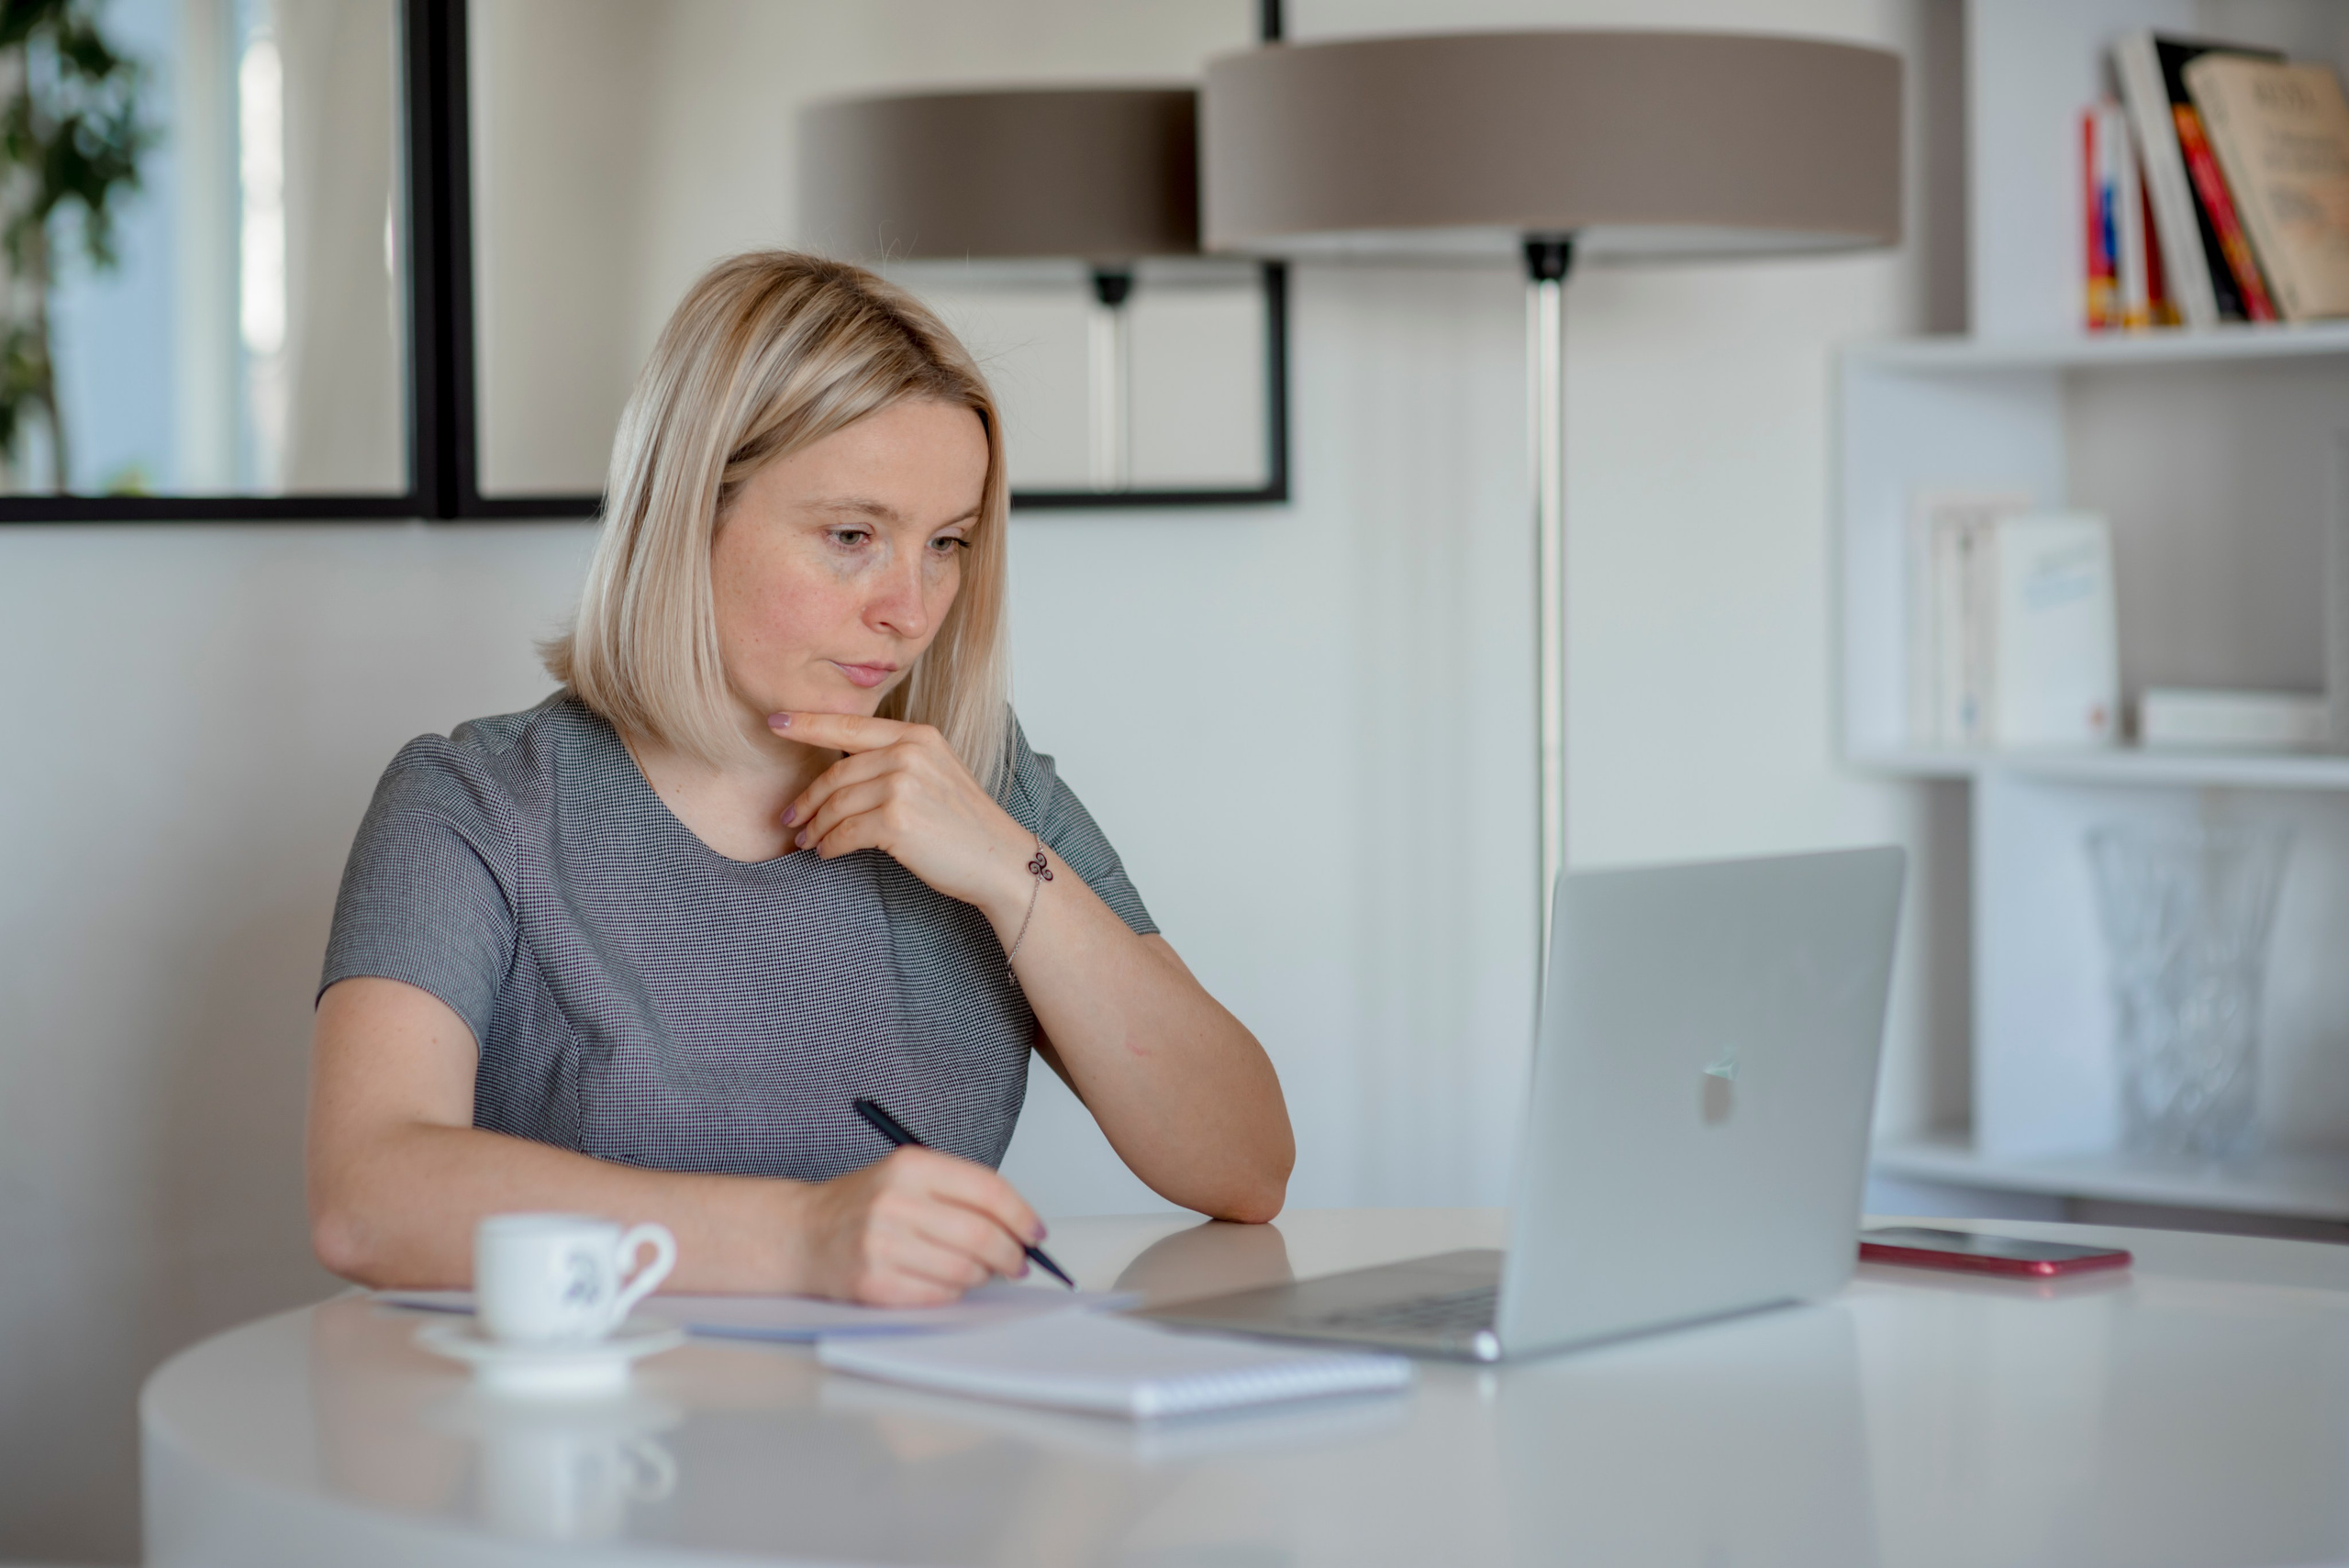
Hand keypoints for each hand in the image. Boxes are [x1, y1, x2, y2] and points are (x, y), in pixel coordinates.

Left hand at [771, 711, 1033, 918]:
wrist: (999, 859)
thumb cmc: (965, 823)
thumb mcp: (936, 772)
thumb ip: (896, 760)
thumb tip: (843, 768)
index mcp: (918, 735)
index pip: (849, 726)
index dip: (807, 724)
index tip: (775, 722)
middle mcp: (909, 754)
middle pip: (836, 774)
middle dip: (806, 800)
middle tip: (791, 819)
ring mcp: (903, 786)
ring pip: (836, 806)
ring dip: (815, 828)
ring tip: (807, 842)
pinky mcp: (897, 821)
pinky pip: (844, 833)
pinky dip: (830, 846)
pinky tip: (828, 853)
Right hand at [796, 1147, 1045, 1304]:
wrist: (802, 1233)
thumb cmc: (863, 1205)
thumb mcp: (908, 1175)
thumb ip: (960, 1193)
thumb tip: (1019, 1226)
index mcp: (911, 1165)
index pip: (988, 1190)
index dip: (1022, 1215)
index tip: (1035, 1232)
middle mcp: (895, 1201)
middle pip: (981, 1234)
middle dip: (1012, 1254)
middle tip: (1019, 1262)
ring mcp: (882, 1244)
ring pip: (965, 1269)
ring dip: (984, 1275)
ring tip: (980, 1271)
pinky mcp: (874, 1283)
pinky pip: (939, 1294)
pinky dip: (955, 1292)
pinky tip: (949, 1281)